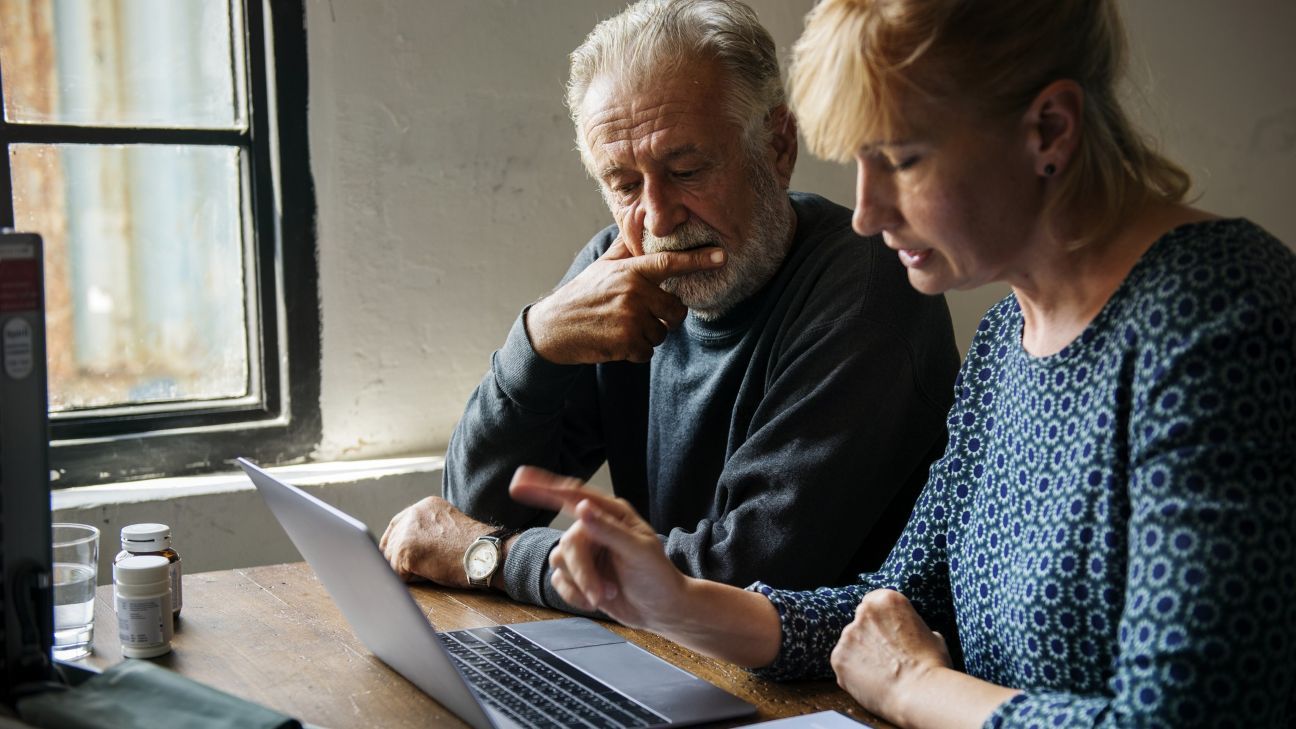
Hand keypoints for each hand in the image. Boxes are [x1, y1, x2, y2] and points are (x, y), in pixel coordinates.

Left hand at [379, 496, 492, 588]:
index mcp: (425, 506)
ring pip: (391, 558)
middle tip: (409, 571)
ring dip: (405, 570)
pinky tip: (429, 574)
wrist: (485, 555)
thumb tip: (410, 548)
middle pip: (390, 542)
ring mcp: (407, 531)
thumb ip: (429, 530)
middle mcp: (413, 513)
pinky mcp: (405, 550)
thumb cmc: (474, 548)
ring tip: (429, 570)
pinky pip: (396, 573)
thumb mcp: (449, 528)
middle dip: (396, 559)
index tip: (394, 557)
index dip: (394, 543)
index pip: (397, 524)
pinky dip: (409, 579)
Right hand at [508, 466, 688, 629]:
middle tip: (602, 593)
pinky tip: (596, 602)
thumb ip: (609, 530)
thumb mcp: (638, 551)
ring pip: (560, 562)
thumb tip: (582, 508)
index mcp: (611, 513)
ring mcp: (585, 552)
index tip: (518, 481)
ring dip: (581, 584)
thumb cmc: (657, 577)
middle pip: (568, 542)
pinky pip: (558, 580)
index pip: (574, 495)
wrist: (661, 611)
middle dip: (583, 572)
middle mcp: (594, 528)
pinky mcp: (578, 574)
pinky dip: (575, 595)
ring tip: (607, 595)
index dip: (544, 486)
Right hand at [526, 238, 724, 363]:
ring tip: (621, 327)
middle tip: (639, 315)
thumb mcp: (602, 266)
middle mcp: (634, 292)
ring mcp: (631, 318)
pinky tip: (616, 341)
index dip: (698, 260)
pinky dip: (635, 351)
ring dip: (646, 336)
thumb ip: (625, 248)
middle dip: (664, 318)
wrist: (553, 327)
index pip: (670, 263)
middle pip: (675, 311)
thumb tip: (637, 218)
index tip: (722, 256)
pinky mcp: (626, 342)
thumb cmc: (582, 294)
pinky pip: (648, 352)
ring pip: (661, 334)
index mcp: (631, 271)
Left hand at [830, 589, 952, 721]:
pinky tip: (870, 682)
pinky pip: (843, 663)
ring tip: (880, 673)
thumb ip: (914, 629)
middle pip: (860, 623)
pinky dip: (852, 672)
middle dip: (868, 637)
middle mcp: (864, 612)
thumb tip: (913, 635)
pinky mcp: (838, 657)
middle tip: (885, 657)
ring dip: (860, 655)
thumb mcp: (932, 637)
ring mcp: (848, 635)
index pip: (874, 602)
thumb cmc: (931, 666)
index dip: (880, 621)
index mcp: (887, 601)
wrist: (919, 692)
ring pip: (850, 644)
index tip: (886, 634)